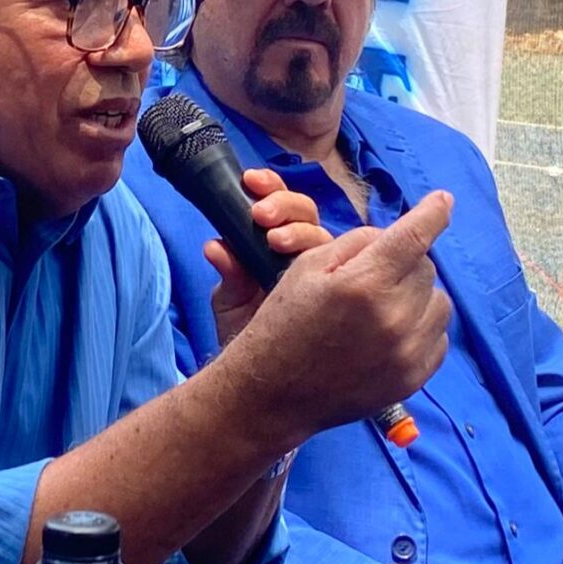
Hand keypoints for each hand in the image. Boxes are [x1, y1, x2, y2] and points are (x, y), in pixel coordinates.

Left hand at [207, 168, 332, 344]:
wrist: (262, 382)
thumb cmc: (247, 335)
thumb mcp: (230, 303)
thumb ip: (228, 273)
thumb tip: (214, 246)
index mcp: (281, 247)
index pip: (284, 207)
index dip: (272, 188)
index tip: (251, 181)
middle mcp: (308, 257)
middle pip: (309, 215)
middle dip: (286, 206)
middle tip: (261, 215)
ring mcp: (329, 275)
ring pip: (327, 237)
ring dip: (301, 231)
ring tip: (275, 240)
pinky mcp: (342, 295)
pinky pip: (347, 270)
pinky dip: (336, 260)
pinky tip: (314, 267)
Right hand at [216, 189, 454, 448]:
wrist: (272, 395)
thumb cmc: (284, 323)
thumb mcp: (308, 267)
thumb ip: (358, 242)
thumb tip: (397, 234)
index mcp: (363, 283)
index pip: (415, 236)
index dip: (433, 212)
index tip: (443, 200)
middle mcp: (392, 318)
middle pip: (426, 267)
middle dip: (406, 263)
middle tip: (375, 276)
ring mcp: (406, 352)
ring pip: (439, 301)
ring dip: (418, 295)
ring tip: (385, 305)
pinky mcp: (413, 378)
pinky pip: (438, 337)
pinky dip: (421, 328)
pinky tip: (391, 334)